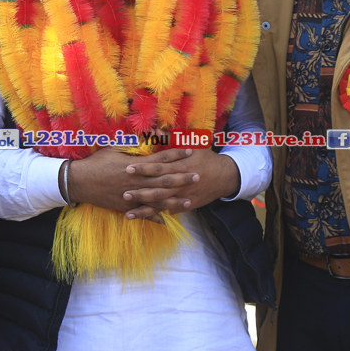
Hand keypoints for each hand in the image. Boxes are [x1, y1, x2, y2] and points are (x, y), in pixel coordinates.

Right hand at [65, 148, 195, 213]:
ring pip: (158, 199)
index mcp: (136, 165)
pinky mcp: (126, 206)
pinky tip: (167, 219)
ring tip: (189, 200)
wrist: (79, 181)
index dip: (177, 154)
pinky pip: (143, 212)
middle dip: (182, 178)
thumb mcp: (114, 147)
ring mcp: (132, 195)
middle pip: (165, 180)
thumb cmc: (97, 162)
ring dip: (175, 200)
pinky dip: (155, 216)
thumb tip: (147, 135)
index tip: (190, 151)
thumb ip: (132, 143)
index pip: (161, 159)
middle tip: (197, 176)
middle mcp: (137, 181)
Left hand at [120, 149, 240, 219]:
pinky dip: (159, 216)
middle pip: (158, 188)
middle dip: (140, 192)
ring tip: (128, 213)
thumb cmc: (206, 158)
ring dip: (145, 209)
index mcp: (181, 166)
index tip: (127, 168)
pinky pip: (170, 211)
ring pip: (162, 204)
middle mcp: (181, 182)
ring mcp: (184, 195)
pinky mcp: (187, 205)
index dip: (143, 168)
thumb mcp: (193, 144)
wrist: (226, 176)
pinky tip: (145, 219)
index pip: (159, 167)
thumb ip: (172, 139)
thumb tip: (155, 130)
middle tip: (123, 193)